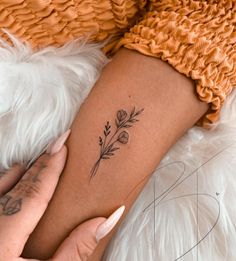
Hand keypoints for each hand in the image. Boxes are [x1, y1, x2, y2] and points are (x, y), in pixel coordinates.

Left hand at [0, 130, 124, 260]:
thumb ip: (77, 249)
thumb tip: (109, 218)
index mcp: (4, 238)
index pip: (35, 192)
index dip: (51, 167)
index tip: (62, 144)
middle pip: (19, 186)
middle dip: (41, 164)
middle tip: (57, 144)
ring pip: (1, 187)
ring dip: (22, 173)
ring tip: (40, 160)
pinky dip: (5, 183)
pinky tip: (15, 177)